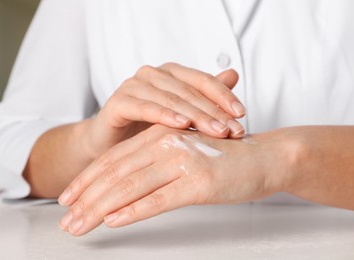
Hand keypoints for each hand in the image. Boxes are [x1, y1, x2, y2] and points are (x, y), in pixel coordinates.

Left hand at [58, 124, 280, 235]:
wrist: (266, 156)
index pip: (114, 159)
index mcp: (160, 134)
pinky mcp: (198, 182)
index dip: (87, 179)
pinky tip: (112, 222)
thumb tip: (127, 187)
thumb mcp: (185, 151)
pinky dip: (132, 211)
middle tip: (66, 220)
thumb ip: (156, 162)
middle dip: (86, 198)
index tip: (68, 198)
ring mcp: (182, 161)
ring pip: (130, 187)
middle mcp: (166, 143)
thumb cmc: (225, 156)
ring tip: (79, 226)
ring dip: (100, 209)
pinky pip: (158, 199)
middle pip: (115, 173)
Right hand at [84, 63, 245, 157]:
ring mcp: (133, 86)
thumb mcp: (181, 115)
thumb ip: (204, 96)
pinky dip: (164, 115)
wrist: (111, 146)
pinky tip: (181, 125)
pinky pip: (144, 107)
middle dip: (213, 111)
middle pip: (189, 90)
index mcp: (170, 74)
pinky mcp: (117, 102)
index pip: (202, 80)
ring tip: (216, 131)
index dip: (223, 95)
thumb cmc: (148, 129)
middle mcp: (152, 75)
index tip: (242, 115)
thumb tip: (233, 74)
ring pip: (170, 98)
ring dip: (195, 115)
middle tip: (233, 130)